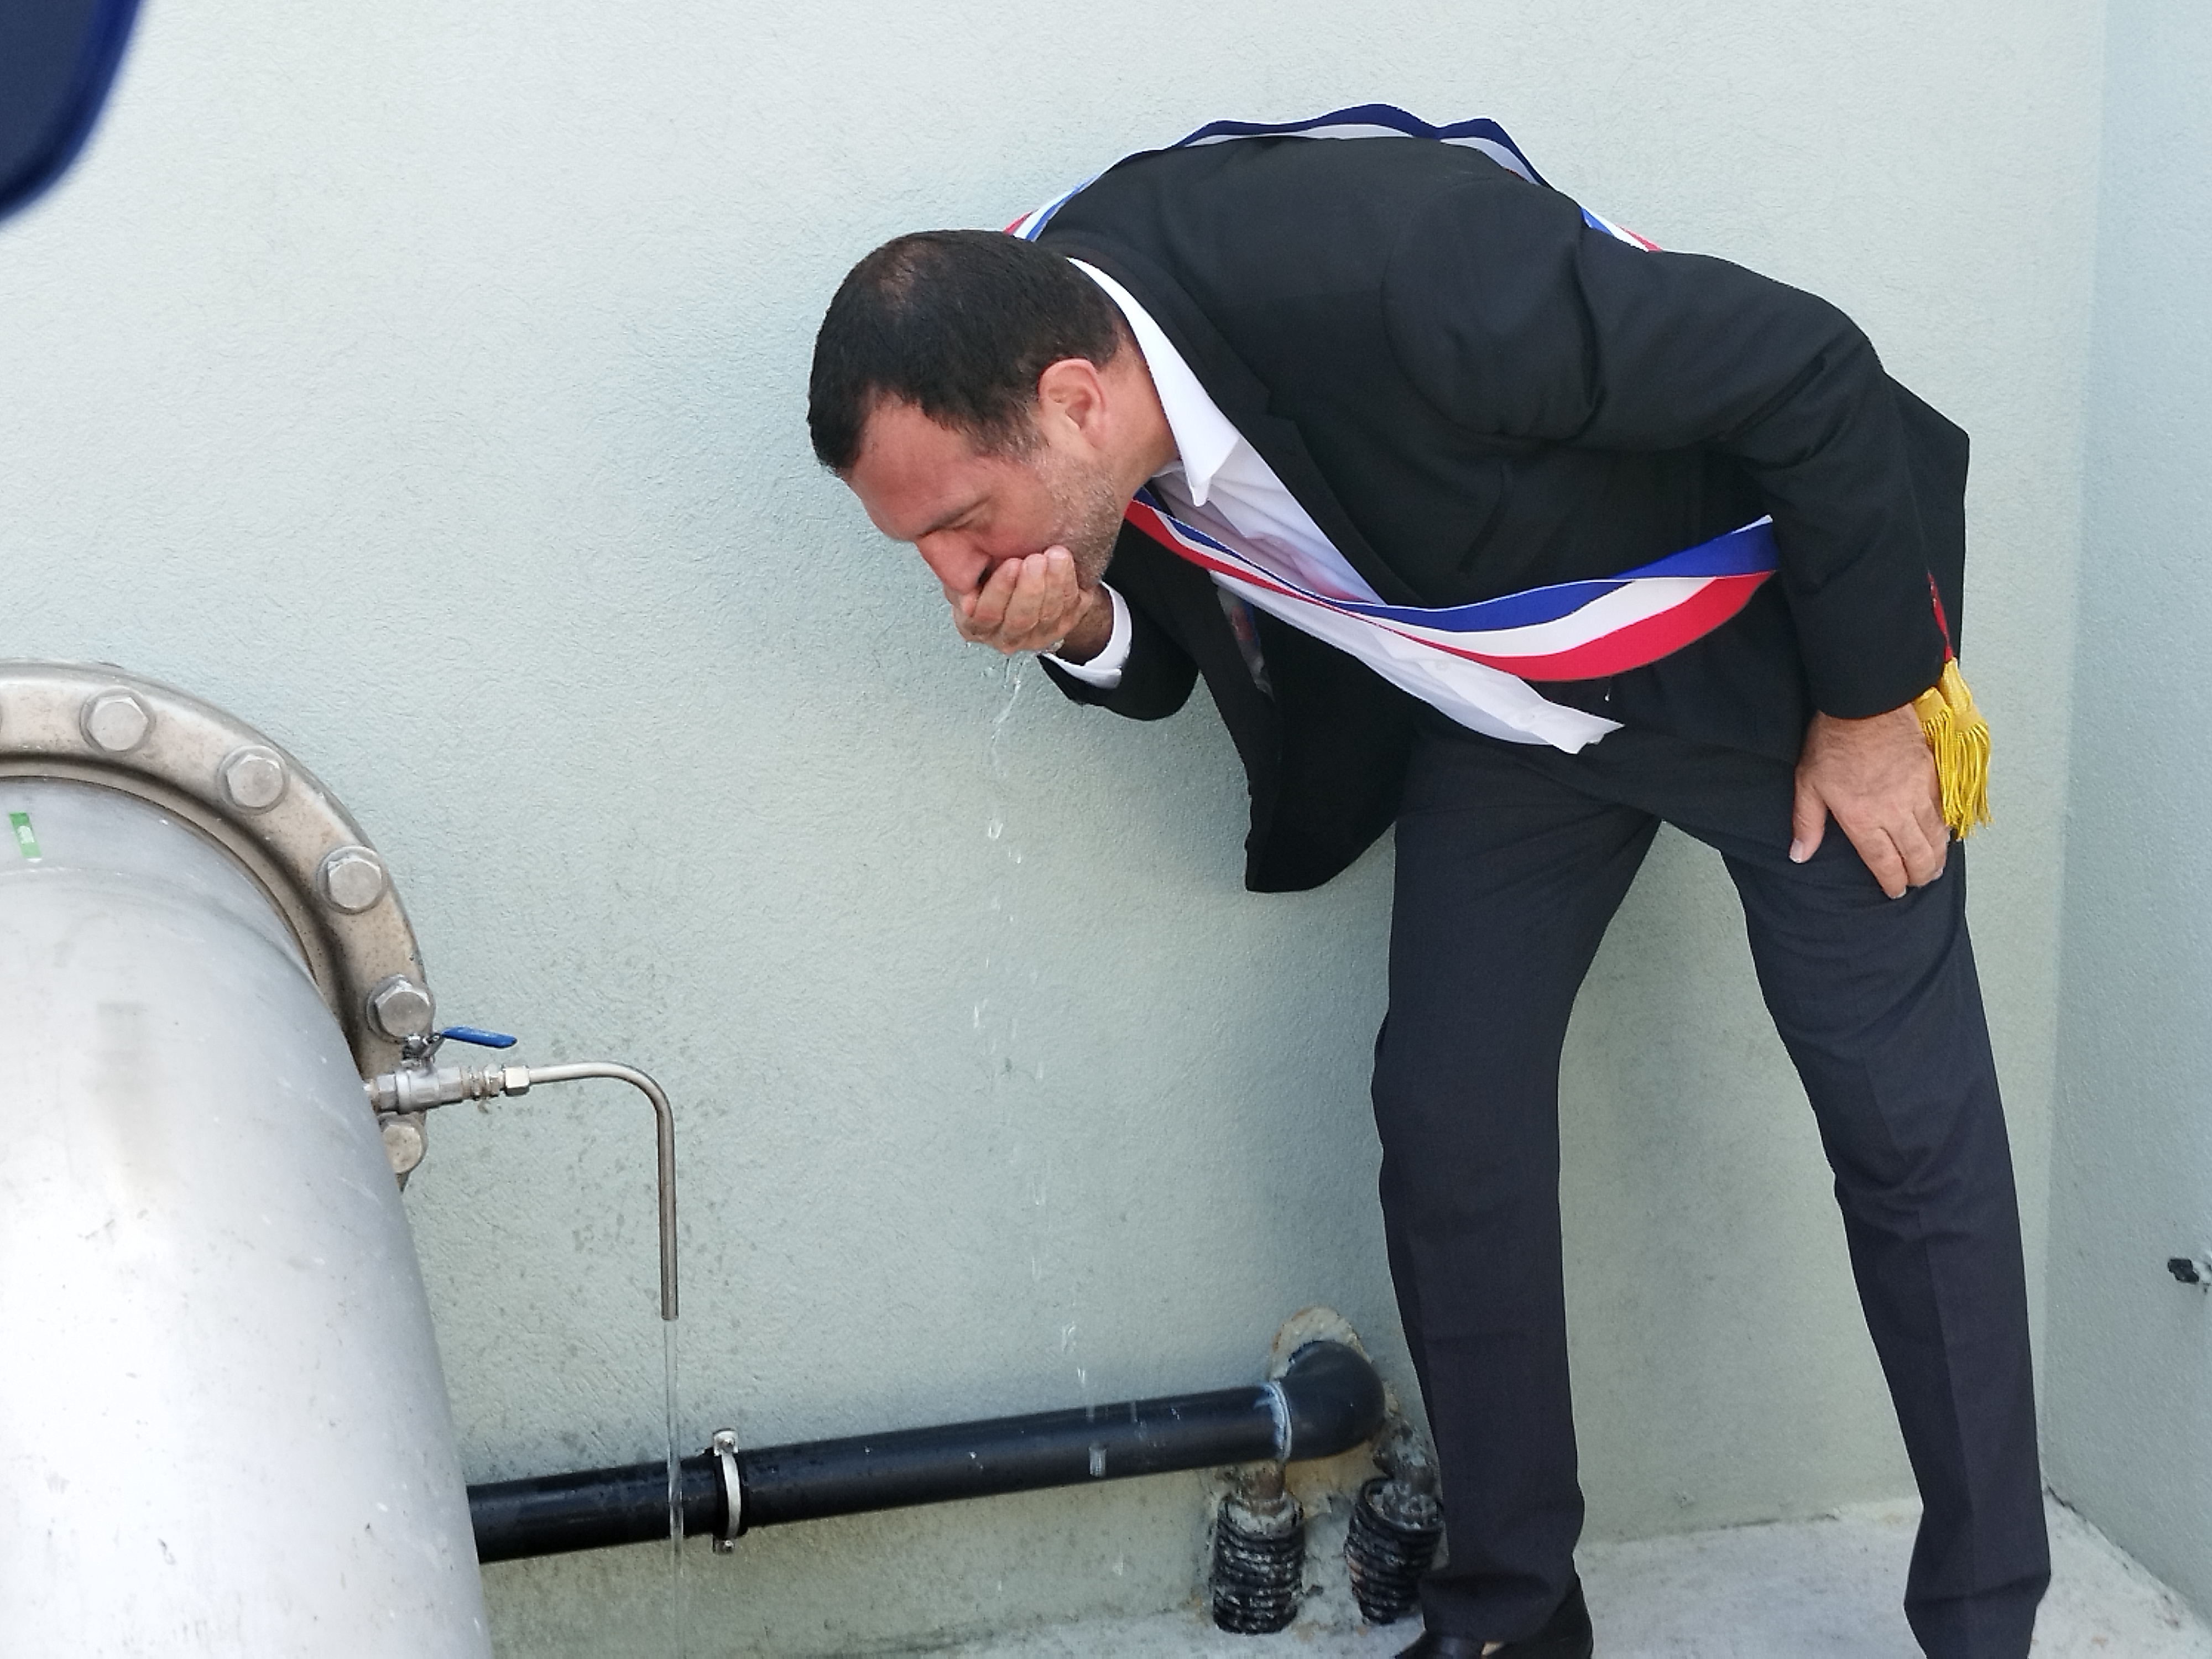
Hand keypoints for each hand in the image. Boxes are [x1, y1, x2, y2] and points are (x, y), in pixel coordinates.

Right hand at [944, 547, 1109, 659]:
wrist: (1022, 577)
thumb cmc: (988, 573)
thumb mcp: (964, 569)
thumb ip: (958, 566)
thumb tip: (955, 553)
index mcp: (975, 624)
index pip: (984, 615)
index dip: (999, 590)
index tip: (1010, 564)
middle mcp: (1005, 635)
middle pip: (1020, 619)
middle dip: (1031, 588)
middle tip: (1035, 559)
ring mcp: (1035, 635)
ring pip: (1048, 616)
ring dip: (1054, 584)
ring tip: (1056, 556)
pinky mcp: (1062, 626)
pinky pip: (1071, 611)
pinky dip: (1071, 586)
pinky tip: (1067, 565)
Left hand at [1790, 704, 1946, 897]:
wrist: (1867, 705)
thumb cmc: (1833, 742)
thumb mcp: (1808, 784)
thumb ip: (1807, 824)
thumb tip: (1799, 855)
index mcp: (1864, 819)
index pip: (1885, 863)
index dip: (1892, 882)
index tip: (1894, 891)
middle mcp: (1896, 812)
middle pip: (1917, 856)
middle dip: (1919, 875)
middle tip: (1917, 883)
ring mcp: (1919, 795)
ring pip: (1936, 837)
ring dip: (1936, 857)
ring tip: (1933, 869)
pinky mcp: (1934, 778)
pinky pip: (1945, 813)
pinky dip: (1945, 830)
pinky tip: (1942, 836)